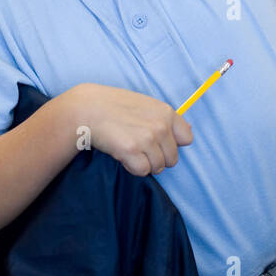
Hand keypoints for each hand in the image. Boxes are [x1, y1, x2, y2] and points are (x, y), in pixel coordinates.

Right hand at [72, 82, 192, 176]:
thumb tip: (189, 132)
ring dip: (144, 162)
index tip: (156, 140)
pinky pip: (142, 171)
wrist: (87, 108)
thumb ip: (166, 119)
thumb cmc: (114, 106)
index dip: (171, 143)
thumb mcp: (145, 104)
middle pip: (172, 158)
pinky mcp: (132, 151)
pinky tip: (122, 154)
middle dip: (157, 157)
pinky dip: (132, 167)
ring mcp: (147, 139)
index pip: (186, 139)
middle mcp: (161, 126)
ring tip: (128, 148)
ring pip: (158, 167)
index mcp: (166, 112)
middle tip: (138, 146)